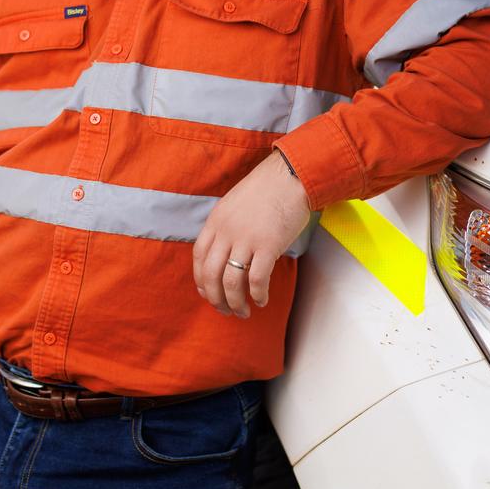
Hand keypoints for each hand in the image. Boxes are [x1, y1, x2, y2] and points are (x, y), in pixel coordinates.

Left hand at [193, 150, 309, 317]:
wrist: (290, 176)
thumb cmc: (267, 189)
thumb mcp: (235, 204)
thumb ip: (227, 226)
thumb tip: (227, 253)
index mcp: (216, 220)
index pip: (199, 257)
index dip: (201, 280)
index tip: (207, 293)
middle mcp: (226, 231)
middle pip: (211, 275)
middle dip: (216, 299)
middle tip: (226, 310)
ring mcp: (246, 239)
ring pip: (231, 282)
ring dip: (235, 303)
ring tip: (243, 312)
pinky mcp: (268, 245)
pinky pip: (256, 279)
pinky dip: (257, 294)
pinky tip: (262, 300)